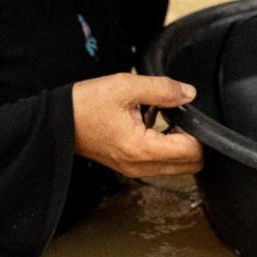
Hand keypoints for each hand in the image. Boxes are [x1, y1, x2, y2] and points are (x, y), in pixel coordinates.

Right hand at [70, 73, 202, 177]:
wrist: (59, 121)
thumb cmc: (86, 105)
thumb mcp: (126, 86)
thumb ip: (162, 89)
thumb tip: (189, 93)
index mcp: (141, 149)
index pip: (191, 152)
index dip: (198, 131)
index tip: (187, 114)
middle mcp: (140, 167)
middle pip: (190, 166)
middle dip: (193, 142)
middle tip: (180, 117)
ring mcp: (134, 170)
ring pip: (177, 167)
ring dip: (179, 146)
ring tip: (165, 119)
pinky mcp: (129, 167)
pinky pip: (159, 164)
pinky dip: (165, 148)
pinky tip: (152, 124)